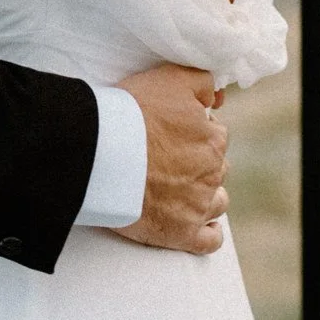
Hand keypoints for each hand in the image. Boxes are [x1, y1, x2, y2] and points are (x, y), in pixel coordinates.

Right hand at [115, 64, 229, 253]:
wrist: (101, 153)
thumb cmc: (131, 113)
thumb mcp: (170, 78)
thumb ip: (202, 82)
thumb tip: (218, 98)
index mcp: (212, 138)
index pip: (215, 135)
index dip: (194, 132)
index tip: (173, 134)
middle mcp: (211, 172)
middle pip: (216, 167)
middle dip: (199, 164)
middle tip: (168, 159)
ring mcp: (198, 205)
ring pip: (217, 201)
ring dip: (205, 196)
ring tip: (179, 191)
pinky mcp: (182, 233)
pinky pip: (209, 240)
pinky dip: (208, 234)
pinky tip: (200, 227)